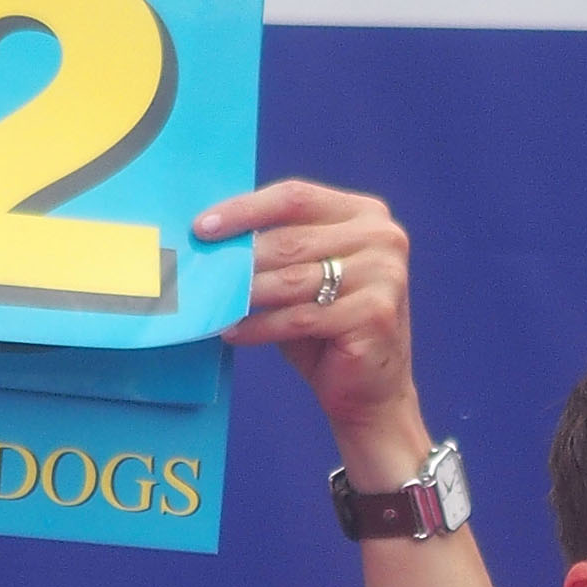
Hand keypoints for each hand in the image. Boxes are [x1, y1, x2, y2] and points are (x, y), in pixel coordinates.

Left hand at [194, 180, 427, 471]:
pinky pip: (300, 318)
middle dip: (241, 258)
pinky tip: (234, 332)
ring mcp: (384, 275)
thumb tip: (211, 234)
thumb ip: (276, 249)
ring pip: (293, 279)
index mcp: (365, 214)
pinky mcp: (375, 315)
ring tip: (214, 302)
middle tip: (202, 271)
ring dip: (247, 293)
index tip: (201, 227)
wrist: (372, 389)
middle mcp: (382, 237)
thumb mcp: (304, 275)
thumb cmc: (329, 328)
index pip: (295, 198)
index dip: (245, 210)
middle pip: (291, 239)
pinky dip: (261, 326)